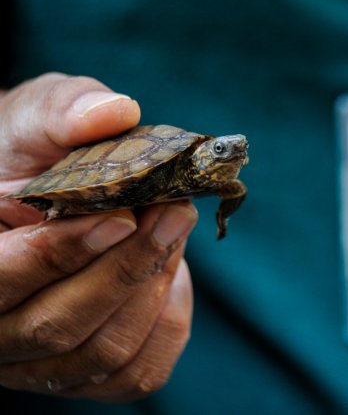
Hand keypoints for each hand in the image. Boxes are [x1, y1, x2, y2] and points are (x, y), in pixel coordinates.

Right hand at [0, 73, 196, 400]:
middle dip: (126, 266)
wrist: (52, 186)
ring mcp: (37, 360)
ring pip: (103, 351)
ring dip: (152, 285)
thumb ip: (64, 112)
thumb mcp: (40, 117)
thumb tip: (114, 113)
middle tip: (175, 211)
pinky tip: (171, 272)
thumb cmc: (37, 150)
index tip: (122, 216)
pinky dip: (167, 319)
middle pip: (56, 324)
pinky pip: (137, 370)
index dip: (59, 253)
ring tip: (175, 227)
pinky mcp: (87, 371)